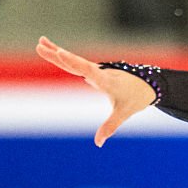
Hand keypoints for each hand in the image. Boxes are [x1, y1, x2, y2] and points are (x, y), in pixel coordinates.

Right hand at [35, 35, 155, 146]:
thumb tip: (98, 143)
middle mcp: (99, 72)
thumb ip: (110, 127)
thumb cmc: (135, 99)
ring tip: (40, 43)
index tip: (61, 53)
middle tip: (41, 46)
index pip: (88, 70)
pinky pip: (76, 63)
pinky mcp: (93, 70)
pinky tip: (53, 50)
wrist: (147, 85)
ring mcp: (96, 69)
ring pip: (73, 61)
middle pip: (76, 63)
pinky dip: (64, 57)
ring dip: (56, 51)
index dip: (74, 62)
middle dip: (59, 55)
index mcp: (106, 80)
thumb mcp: (124, 113)